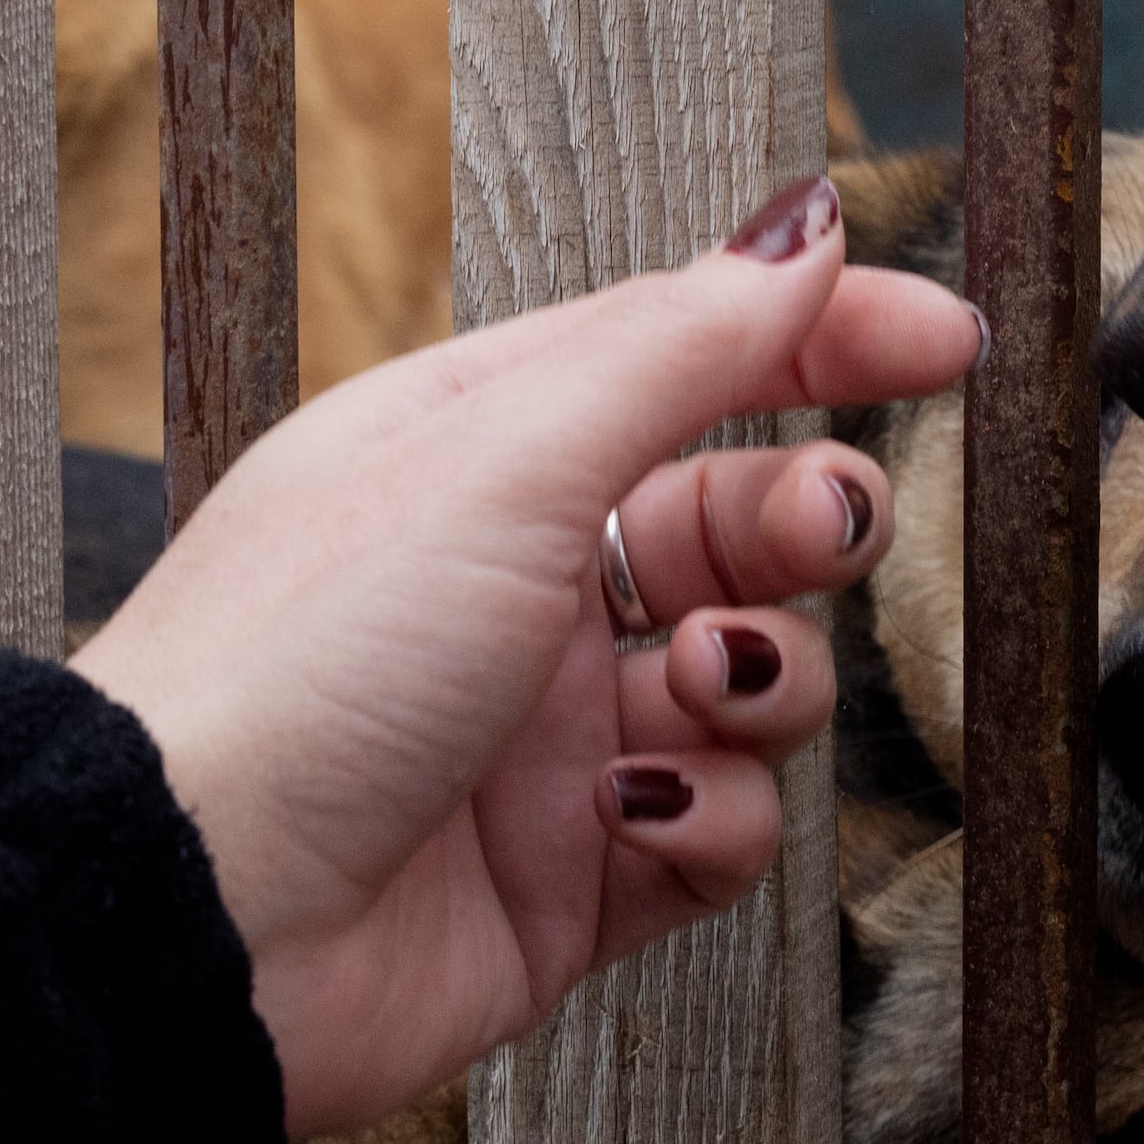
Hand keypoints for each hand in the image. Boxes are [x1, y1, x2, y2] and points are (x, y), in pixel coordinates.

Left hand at [72, 174, 980, 1131]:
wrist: (194, 919)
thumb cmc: (303, 659)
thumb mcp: (503, 456)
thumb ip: (676, 346)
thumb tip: (805, 225)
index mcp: (481, 452)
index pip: (688, 358)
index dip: (824, 340)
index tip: (949, 344)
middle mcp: (519, 586)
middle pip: (738, 522)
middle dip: (805, 523)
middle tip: (820, 534)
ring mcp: (548, 738)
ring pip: (754, 684)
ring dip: (765, 680)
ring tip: (702, 687)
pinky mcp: (573, 880)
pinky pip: (720, 829)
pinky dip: (714, 817)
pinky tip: (641, 812)